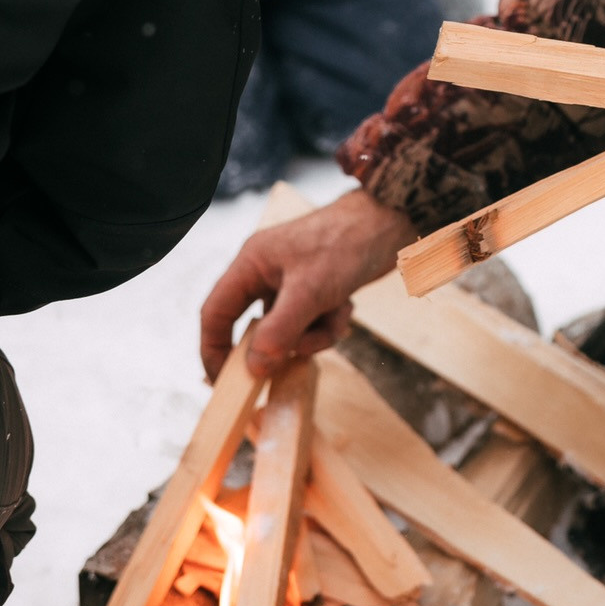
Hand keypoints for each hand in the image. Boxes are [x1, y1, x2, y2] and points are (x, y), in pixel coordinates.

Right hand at [198, 189, 414, 378]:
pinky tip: (346, 307)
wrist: (390, 222)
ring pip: (289, 331)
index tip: (223, 383)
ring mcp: (292, 283)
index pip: (215, 313)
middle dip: (278, 345)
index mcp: (251, 264)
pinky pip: (313, 324)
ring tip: (333, 316)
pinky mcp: (316, 291)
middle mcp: (266, 274)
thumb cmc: (344, 244)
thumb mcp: (309, 291)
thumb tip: (254, 367)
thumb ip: (279, 331)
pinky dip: (330, 323)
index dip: (214, 349)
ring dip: (313, 334)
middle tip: (288, 363)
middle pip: (255, 326)